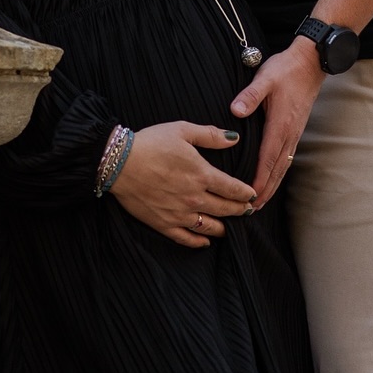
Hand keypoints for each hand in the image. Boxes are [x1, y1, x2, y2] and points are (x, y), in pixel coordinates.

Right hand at [110, 122, 256, 248]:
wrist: (119, 163)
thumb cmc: (151, 143)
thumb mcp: (182, 130)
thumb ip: (210, 135)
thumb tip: (234, 138)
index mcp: (201, 174)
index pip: (232, 189)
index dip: (246, 193)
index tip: (253, 195)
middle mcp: (194, 198)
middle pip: (225, 210)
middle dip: (240, 211)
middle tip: (248, 211)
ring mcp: (179, 214)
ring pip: (210, 227)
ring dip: (224, 227)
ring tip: (230, 226)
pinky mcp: (163, 224)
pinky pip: (186, 238)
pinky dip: (199, 241)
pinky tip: (206, 241)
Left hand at [230, 38, 324, 208]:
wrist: (311, 63)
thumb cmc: (285, 69)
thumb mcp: (265, 78)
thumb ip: (250, 95)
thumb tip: (235, 110)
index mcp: (280, 125)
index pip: (267, 159)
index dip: (258, 179)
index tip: (249, 197)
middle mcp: (289, 134)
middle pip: (276, 170)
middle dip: (264, 191)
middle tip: (251, 210)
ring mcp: (294, 133)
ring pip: (283, 166)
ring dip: (272, 185)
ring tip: (260, 202)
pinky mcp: (295, 130)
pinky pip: (287, 158)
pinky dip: (278, 173)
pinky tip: (273, 178)